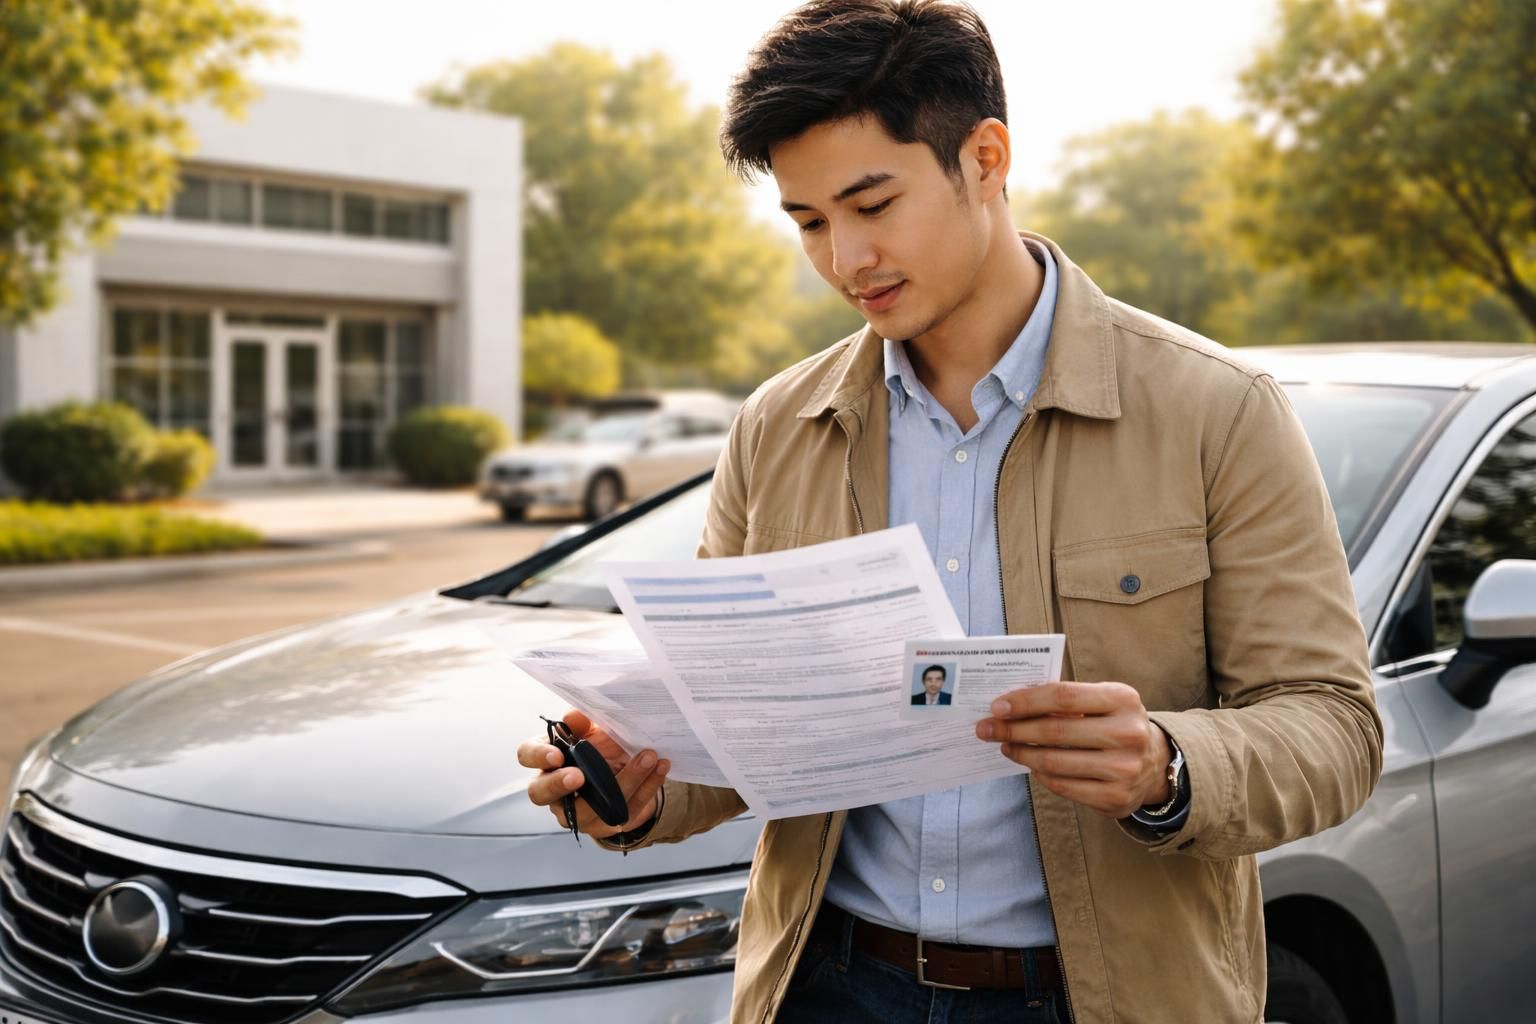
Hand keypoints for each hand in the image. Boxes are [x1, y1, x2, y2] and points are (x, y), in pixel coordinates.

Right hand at [516, 709, 669, 839]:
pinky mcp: (605, 825)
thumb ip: (583, 721)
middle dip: (559, 785)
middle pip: (541, 793)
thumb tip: (575, 714)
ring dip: (623, 781)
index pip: (527, 756)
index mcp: (547, 759)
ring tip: (648, 757)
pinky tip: (661, 768)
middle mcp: (554, 790)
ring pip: (591, 808)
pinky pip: (626, 810)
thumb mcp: (594, 730)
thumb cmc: (602, 748)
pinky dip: (647, 787)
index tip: (556, 754)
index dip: (538, 756)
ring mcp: (577, 813)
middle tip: (580, 777)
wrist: (628, 772)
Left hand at [976, 682, 1170, 818]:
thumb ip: (1064, 699)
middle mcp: (1128, 734)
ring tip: (1005, 746)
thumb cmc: (1113, 724)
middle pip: (1055, 731)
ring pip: (1054, 762)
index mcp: (1123, 699)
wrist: (1153, 764)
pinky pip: (1062, 786)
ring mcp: (1124, 769)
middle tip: (986, 729)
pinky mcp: (1115, 798)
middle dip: (1013, 729)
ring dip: (1021, 753)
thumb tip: (1009, 705)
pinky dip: (1040, 774)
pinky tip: (1030, 765)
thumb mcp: (1101, 701)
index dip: (1025, 701)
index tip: (997, 707)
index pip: (1063, 696)